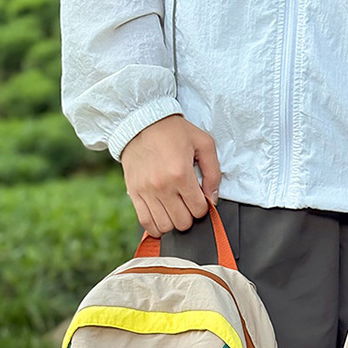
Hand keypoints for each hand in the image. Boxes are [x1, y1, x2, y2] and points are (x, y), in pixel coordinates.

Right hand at [120, 114, 220, 236]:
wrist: (140, 121)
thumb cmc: (173, 131)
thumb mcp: (203, 143)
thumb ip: (214, 173)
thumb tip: (213, 198)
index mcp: (181, 173)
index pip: (199, 209)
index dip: (203, 206)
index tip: (199, 197)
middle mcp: (162, 186)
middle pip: (183, 222)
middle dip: (189, 215)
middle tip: (187, 202)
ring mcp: (146, 191)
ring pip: (165, 227)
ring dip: (173, 222)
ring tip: (174, 209)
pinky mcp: (134, 193)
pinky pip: (146, 223)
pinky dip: (156, 226)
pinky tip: (162, 217)